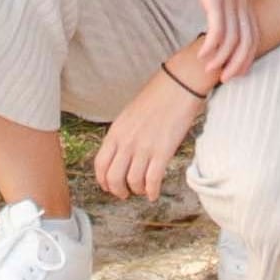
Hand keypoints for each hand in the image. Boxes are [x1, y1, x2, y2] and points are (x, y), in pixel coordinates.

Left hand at [92, 65, 207, 199]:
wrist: (179, 85)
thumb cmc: (157, 96)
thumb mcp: (129, 115)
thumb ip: (122, 135)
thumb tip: (121, 154)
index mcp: (116, 132)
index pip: (100, 165)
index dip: (103, 181)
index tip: (109, 186)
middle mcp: (126, 142)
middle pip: (113, 178)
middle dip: (118, 191)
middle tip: (125, 193)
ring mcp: (144, 147)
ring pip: (133, 182)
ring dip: (137, 190)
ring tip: (142, 190)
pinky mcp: (163, 151)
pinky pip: (152, 180)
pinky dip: (152, 191)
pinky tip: (154, 193)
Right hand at [156, 0, 259, 81]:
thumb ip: (223, 3)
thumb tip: (221, 26)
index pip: (254, 36)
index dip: (247, 58)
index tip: (234, 73)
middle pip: (248, 41)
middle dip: (238, 64)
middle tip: (224, 78)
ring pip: (233, 38)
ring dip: (221, 58)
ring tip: (209, 67)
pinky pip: (217, 27)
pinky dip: (212, 46)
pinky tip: (202, 54)